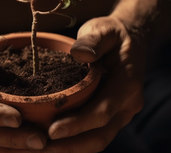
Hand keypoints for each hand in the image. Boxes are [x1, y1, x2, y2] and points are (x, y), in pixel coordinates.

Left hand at [43, 16, 144, 152]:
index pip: (102, 111)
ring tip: (41, 151)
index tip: (51, 132)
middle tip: (39, 149)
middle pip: (100, 136)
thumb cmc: (113, 34)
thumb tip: (79, 54)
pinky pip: (94, 134)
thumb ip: (93, 41)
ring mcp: (121, 112)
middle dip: (70, 147)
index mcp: (128, 84)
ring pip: (97, 140)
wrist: (131, 40)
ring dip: (71, 149)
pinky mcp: (111, 115)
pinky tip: (53, 143)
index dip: (78, 124)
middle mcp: (128, 104)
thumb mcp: (104, 29)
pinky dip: (75, 142)